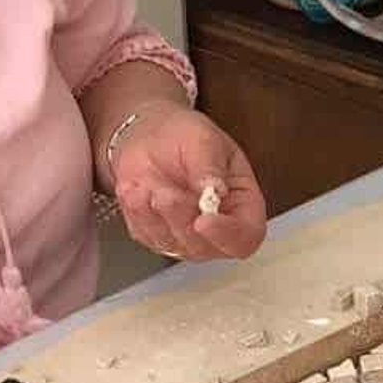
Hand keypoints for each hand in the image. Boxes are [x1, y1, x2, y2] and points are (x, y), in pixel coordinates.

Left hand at [111, 106, 266, 261]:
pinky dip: (137, 211)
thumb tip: (215, 190)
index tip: (204, 220)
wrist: (150, 137)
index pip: (246, 236)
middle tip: (166, 193)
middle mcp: (216, 228)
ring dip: (156, 214)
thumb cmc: (184, 137)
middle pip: (204, 245)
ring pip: (172, 243)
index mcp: (242, 204)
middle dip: (181, 217)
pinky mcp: (156, 236)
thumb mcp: (202, 139)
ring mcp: (185, 237)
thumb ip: (210, 165)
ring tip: (148, 184)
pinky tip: (137, 188)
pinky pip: (145, 234)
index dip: (227, 234)